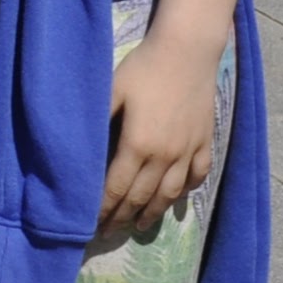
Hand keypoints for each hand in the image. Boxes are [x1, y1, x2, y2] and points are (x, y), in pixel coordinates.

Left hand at [98, 29, 223, 245]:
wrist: (188, 50)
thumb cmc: (143, 68)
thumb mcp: (111, 91)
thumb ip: (96, 122)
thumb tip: (77, 151)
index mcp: (137, 145)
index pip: (116, 189)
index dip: (104, 210)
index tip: (92, 225)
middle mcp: (164, 156)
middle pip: (141, 197)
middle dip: (123, 217)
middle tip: (110, 231)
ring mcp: (188, 150)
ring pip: (170, 193)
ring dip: (154, 212)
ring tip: (141, 225)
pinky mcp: (205, 140)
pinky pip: (198, 174)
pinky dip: (187, 190)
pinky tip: (178, 198)